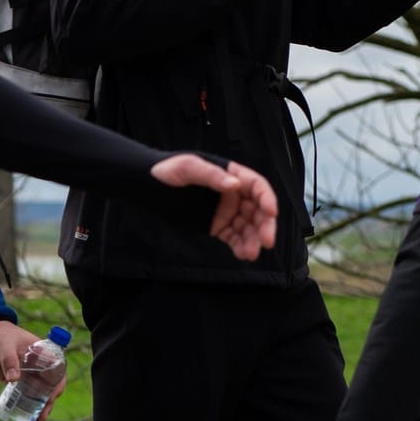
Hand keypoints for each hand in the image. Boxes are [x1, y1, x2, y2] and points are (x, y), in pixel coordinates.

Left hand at [0, 322, 64, 420]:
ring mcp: (29, 374)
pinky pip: (26, 396)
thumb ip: (9, 361)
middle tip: (42, 417)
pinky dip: (27, 407)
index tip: (51, 398)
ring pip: (39, 394)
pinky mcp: (17, 381)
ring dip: (40, 409)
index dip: (57, 385)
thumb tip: (13, 379)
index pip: (57, 371)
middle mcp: (39, 366)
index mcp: (43, 353)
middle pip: (50, 387)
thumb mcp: (3, 346)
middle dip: (48, 403)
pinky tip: (27, 419)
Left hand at [149, 154, 277, 259]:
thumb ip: (212, 175)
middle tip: (267, 241)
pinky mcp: (218, 226)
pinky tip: (243, 254)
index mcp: (231, 174)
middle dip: (264, 225)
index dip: (267, 199)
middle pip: (258, 210)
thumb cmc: (167, 170)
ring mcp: (226, 211)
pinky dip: (241, 245)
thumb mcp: (189, 167)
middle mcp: (233, 193)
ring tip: (251, 253)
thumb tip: (235, 184)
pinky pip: (234, 237)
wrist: (148, 187)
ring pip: (248, 227)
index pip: (257, 186)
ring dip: (253, 240)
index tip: (271, 213)